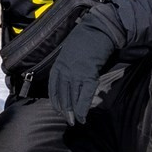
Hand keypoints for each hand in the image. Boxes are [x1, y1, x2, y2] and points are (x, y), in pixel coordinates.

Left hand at [45, 8, 122, 124]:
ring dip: (74, 112)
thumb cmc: (86, 40)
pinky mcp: (89, 75)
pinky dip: (83, 108)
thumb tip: (69, 79)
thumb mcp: (70, 52)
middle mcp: (65, 71)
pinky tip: (83, 116)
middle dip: (65, 110)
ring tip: (75, 121)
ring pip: (73, 98)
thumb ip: (67, 66)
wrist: (98, 31)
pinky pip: (85, 96)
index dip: (56, 101)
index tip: (58, 110)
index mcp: (59, 65)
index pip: (54, 88)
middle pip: (63, 95)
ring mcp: (76, 74)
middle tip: (68, 120)